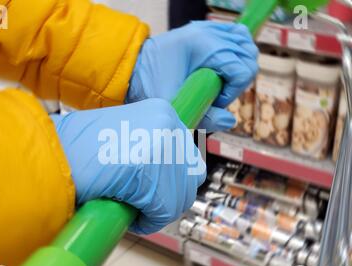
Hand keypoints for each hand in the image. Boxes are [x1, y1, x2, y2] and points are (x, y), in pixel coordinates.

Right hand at [51, 99, 205, 233]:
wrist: (46, 152)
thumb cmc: (77, 150)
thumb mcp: (125, 137)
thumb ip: (151, 149)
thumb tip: (169, 178)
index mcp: (162, 111)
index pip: (188, 154)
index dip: (173, 177)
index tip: (156, 187)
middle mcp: (168, 122)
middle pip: (191, 176)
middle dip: (169, 195)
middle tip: (141, 203)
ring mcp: (161, 145)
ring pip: (179, 197)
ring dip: (157, 209)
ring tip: (129, 207)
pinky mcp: (150, 172)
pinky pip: (163, 211)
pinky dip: (147, 221)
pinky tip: (125, 212)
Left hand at [127, 21, 258, 132]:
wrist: (133, 70)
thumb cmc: (149, 87)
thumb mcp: (174, 107)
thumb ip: (203, 118)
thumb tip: (230, 121)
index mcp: (202, 46)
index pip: (241, 69)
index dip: (233, 92)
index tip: (214, 102)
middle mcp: (207, 32)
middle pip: (248, 56)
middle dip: (238, 81)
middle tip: (218, 94)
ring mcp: (207, 29)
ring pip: (245, 43)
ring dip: (240, 65)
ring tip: (222, 82)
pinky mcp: (205, 31)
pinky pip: (235, 35)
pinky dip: (236, 50)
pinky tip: (225, 65)